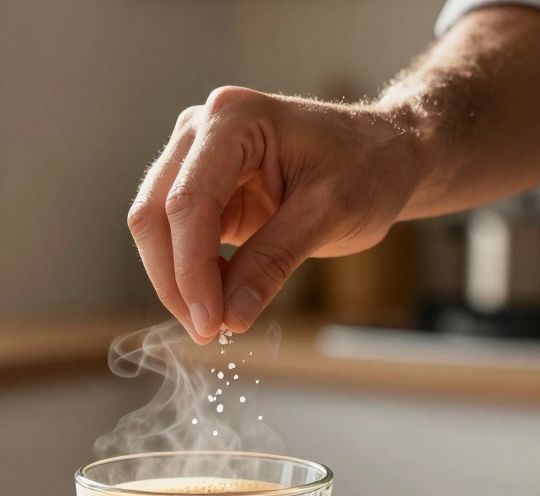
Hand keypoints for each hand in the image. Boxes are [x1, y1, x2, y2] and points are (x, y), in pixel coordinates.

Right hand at [127, 86, 421, 342]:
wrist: (384, 155)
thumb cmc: (367, 168)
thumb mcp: (328, 215)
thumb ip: (273, 262)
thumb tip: (229, 317)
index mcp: (233, 119)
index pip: (189, 201)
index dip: (191, 268)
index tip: (209, 323)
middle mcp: (201, 130)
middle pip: (155, 213)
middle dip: (175, 279)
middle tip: (207, 332)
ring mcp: (195, 158)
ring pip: (156, 229)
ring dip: (178, 281)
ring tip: (217, 321)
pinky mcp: (202, 190)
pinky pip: (178, 239)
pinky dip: (192, 275)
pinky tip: (222, 299)